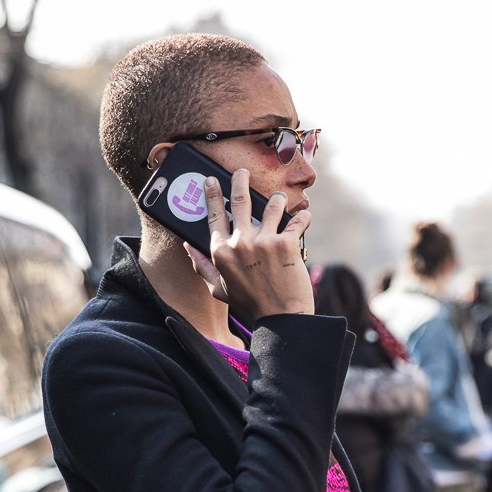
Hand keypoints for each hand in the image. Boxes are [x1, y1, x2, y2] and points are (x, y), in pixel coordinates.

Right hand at [184, 170, 312, 321]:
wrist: (281, 319)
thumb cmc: (250, 304)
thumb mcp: (218, 289)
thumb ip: (202, 267)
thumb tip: (187, 247)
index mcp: (221, 252)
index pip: (213, 214)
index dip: (212, 194)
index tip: (212, 180)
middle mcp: (240, 243)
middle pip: (239, 199)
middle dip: (240, 179)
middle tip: (242, 172)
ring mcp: (264, 241)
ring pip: (272, 204)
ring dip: (278, 199)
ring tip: (279, 201)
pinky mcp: (286, 243)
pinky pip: (297, 219)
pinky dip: (303, 216)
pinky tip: (303, 217)